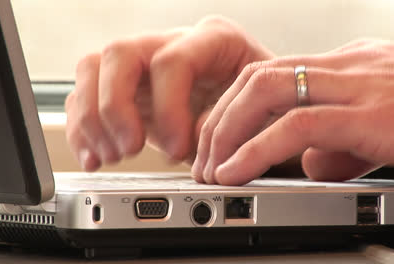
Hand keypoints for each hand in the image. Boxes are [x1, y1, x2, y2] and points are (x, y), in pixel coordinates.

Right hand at [65, 16, 273, 170]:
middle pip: (119, 54)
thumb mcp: (253, 113)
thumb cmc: (256, 106)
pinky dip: (81, 130)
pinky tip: (94, 157)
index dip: (168, 109)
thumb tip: (192, 149)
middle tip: (129, 149)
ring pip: (91, 69)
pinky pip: (84, 97)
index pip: (171, 61)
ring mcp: (142, 62)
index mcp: (212, 39)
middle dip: (116, 108)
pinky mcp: (122, 86)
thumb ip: (224, 124)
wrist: (247, 106)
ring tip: (111, 157)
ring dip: (92, 120)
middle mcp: (169, 42)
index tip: (177, 150)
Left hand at [192, 39, 393, 184]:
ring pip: (265, 90)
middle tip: (203, 162)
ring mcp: (360, 84)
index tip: (214, 144)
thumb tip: (308, 163)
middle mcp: (349, 65)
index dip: (230, 110)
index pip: (268, 75)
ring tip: (212, 170)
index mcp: (346, 66)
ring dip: (227, 132)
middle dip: (218, 121)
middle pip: (256, 77)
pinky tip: (235, 173)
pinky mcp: (372, 115)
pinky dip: (257, 150)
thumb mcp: (379, 130)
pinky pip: (298, 125)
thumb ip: (337, 143)